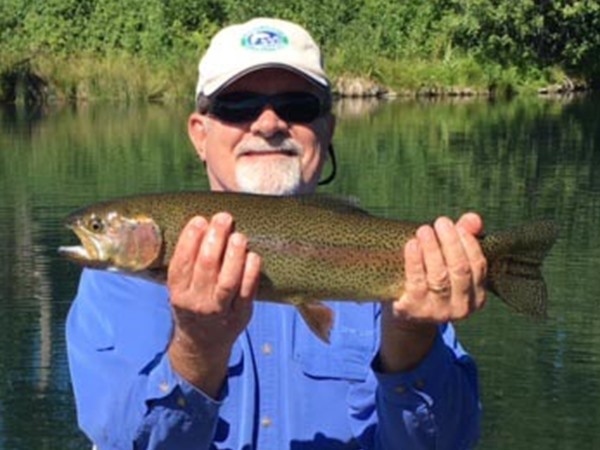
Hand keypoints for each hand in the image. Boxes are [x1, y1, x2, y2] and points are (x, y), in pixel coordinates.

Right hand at [167, 212, 260, 394]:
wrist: (203, 344)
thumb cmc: (193, 304)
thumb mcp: (181, 287)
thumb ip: (189, 261)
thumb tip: (204, 222)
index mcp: (178, 293)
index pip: (181, 263)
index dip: (190, 239)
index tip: (200, 220)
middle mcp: (197, 303)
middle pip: (206, 267)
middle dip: (215, 238)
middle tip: (223, 218)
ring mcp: (220, 310)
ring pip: (228, 281)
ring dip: (234, 255)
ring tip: (239, 236)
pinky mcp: (240, 315)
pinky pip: (247, 291)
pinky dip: (251, 271)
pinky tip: (253, 255)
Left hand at [379, 213, 486, 371]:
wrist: (407, 316)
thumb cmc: (433, 282)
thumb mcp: (451, 263)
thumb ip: (464, 239)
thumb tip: (473, 218)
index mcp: (476, 296)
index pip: (478, 266)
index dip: (468, 243)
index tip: (456, 225)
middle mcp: (461, 307)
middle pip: (459, 270)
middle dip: (450, 243)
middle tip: (441, 222)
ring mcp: (437, 311)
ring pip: (439, 277)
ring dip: (432, 249)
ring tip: (424, 230)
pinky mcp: (414, 310)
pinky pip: (416, 283)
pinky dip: (415, 261)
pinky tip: (412, 245)